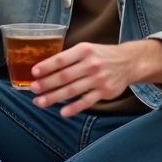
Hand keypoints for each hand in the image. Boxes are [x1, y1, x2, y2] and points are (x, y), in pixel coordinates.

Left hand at [29, 39, 161, 117]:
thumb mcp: (86, 49)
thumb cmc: (100, 55)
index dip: (46, 66)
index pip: (61, 59)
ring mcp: (98, 79)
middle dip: (46, 84)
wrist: (129, 62)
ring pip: (73, 90)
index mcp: (83, 50)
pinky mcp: (105, 92)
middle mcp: (91, 64)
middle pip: (64, 76)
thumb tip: (43, 69)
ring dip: (54, 97)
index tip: (33, 73)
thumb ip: (68, 58)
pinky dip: (74, 107)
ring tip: (40, 102)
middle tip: (33, 89)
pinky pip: (87, 101)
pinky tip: (62, 112)